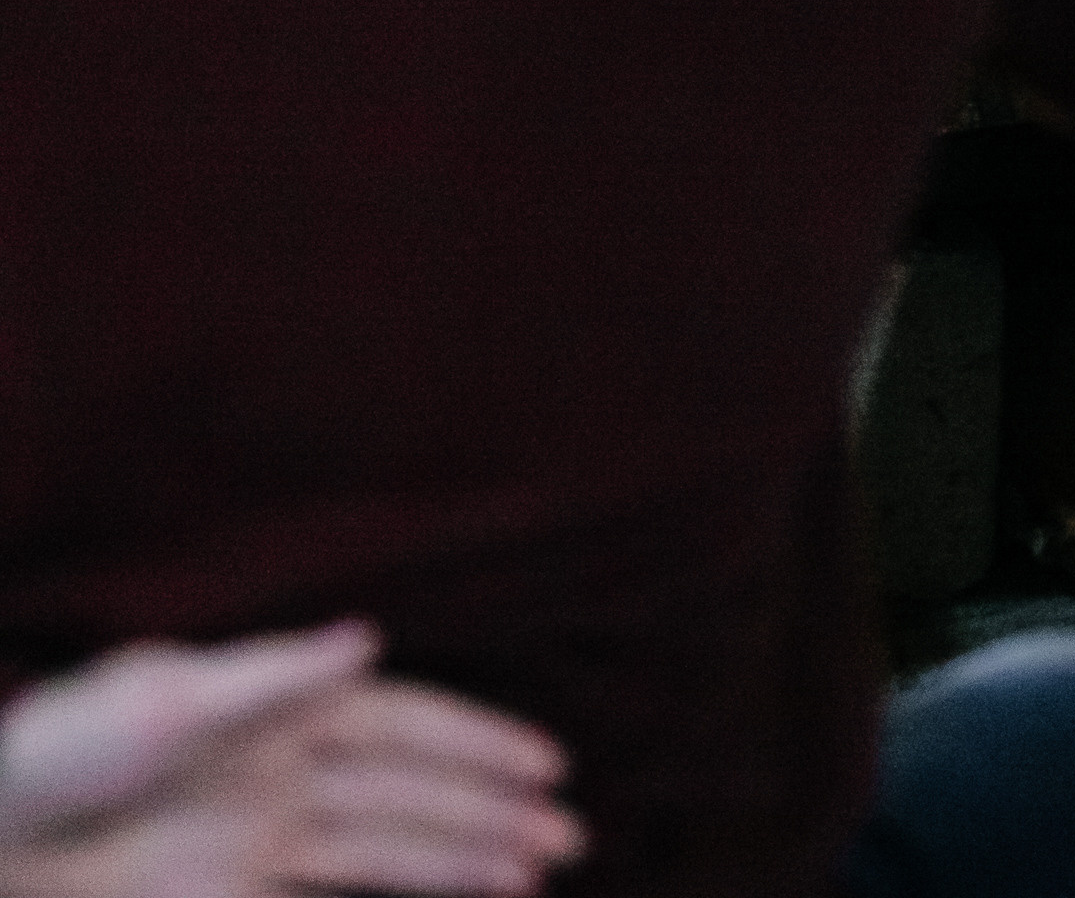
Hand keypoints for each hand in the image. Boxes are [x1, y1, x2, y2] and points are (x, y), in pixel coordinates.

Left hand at [0, 631, 581, 897]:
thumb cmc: (66, 749)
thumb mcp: (165, 699)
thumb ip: (271, 678)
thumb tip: (367, 639)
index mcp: (279, 705)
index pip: (402, 725)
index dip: (476, 741)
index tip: (547, 765)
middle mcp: (287, 769)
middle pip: (411, 792)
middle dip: (490, 811)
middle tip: (569, 839)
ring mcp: (265, 837)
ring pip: (391, 846)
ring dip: (465, 859)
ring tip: (537, 876)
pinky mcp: (237, 894)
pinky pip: (342, 892)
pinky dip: (408, 895)